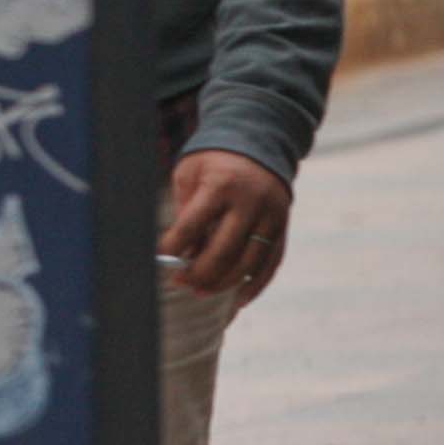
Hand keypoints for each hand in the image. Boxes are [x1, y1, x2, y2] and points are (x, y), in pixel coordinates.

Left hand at [162, 147, 290, 302]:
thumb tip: (181, 251)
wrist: (257, 146)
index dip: (175, 246)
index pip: (193, 224)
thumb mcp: (191, 173)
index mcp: (221, 185)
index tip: (161, 260)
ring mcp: (271, 218)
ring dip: (224, 283)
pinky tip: (237, 298)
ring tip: (202, 292)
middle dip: (200, 272)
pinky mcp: (283, 230)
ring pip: (249, 262)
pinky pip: (271, 265)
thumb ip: (186, 209)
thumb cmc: (213, 162)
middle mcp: (251, 203)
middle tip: (181, 283)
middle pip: (225, 249)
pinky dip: (255, 285)